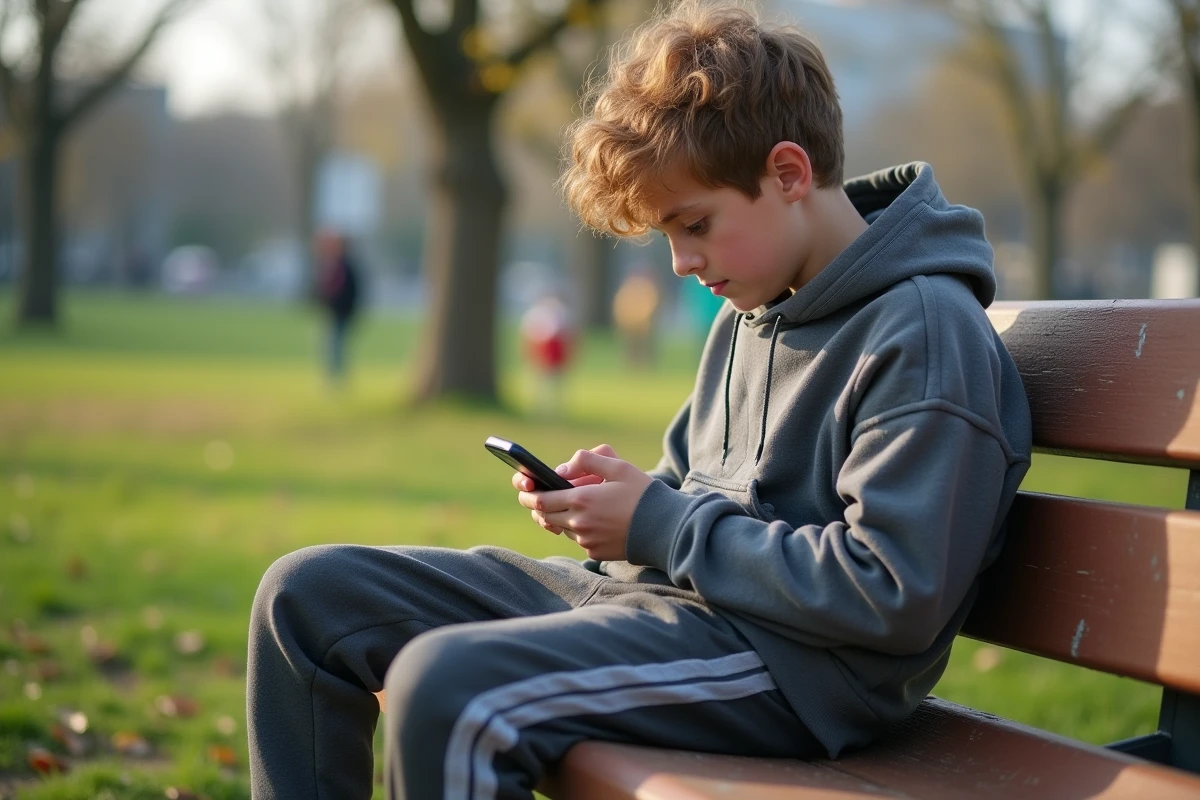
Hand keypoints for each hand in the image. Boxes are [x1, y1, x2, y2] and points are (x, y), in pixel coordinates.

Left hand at [514, 444, 652, 560]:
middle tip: (537, 498)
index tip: (524, 489)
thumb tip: (561, 469)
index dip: (528, 495)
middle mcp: (579, 523)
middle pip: (545, 516)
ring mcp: (586, 541)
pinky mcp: (595, 553)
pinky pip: (579, 540)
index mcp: (581, 500)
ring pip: (562, 528)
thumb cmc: (643, 494)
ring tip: (574, 505)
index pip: (540, 500)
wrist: (666, 528)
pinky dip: (581, 529)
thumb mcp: (618, 467)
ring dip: (562, 517)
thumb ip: (587, 460)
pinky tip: (596, 520)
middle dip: (538, 506)